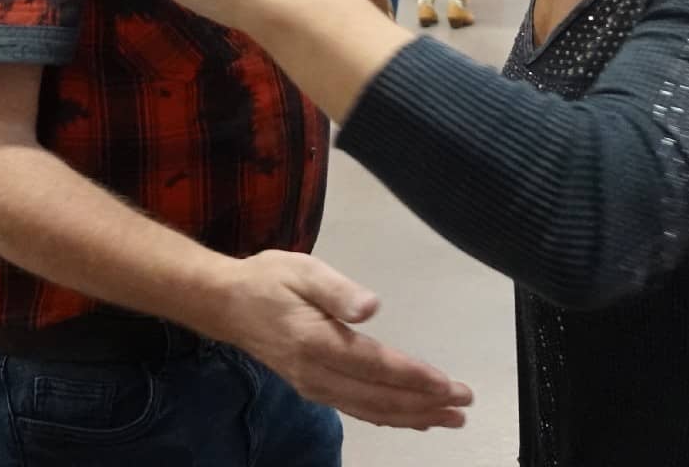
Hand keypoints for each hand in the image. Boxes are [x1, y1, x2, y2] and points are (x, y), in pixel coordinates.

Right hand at [210, 251, 471, 429]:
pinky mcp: (314, 388)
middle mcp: (316, 373)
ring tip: (450, 419)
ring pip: (371, 410)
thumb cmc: (268, 281)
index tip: (450, 385)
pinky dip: (389, 418)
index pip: (377, 366)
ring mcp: (314, 386)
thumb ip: (338, 291)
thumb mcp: (303, 270)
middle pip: (379, 398)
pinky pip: (358, 410)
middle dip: (425, 404)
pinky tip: (412, 419)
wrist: (224, 305)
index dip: (416, 378)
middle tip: (464, 406)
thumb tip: (371, 307)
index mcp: (317, 342)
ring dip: (413, 416)